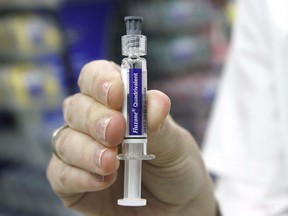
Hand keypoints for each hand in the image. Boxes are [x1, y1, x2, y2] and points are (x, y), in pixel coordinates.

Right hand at [47, 60, 216, 215]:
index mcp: (119, 105)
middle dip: (94, 118)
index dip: (101, 81)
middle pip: (76, 107)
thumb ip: (161, 125)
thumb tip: (155, 101)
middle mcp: (95, 124)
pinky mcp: (74, 182)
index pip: (96, 78)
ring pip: (65, 140)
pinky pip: (60, 173)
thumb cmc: (176, 168)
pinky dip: (79, 176)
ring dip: (87, 150)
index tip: (117, 95)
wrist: (177, 208)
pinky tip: (103, 181)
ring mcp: (82, 153)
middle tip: (116, 132)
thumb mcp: (176, 145)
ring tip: (112, 163)